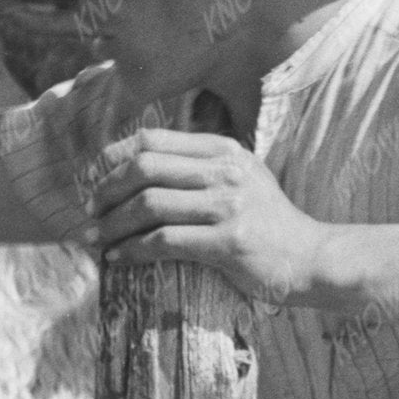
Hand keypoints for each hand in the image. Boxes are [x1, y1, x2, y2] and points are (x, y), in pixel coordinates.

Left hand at [90, 127, 333, 308]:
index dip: (114, 159)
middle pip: (144, 168)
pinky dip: (132, 250)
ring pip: (149, 205)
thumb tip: (136, 167)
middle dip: (106, 191)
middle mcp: (225, 171)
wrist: (308, 257)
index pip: (153, 140)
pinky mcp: (229, 241)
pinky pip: (164, 242)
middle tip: (90, 212)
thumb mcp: (238, 178)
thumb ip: (198, 167)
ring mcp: (228, 205)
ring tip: (95, 238)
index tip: (95, 181)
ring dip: (112, 224)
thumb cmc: (265, 221)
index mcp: (222, 149)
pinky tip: (117, 258)